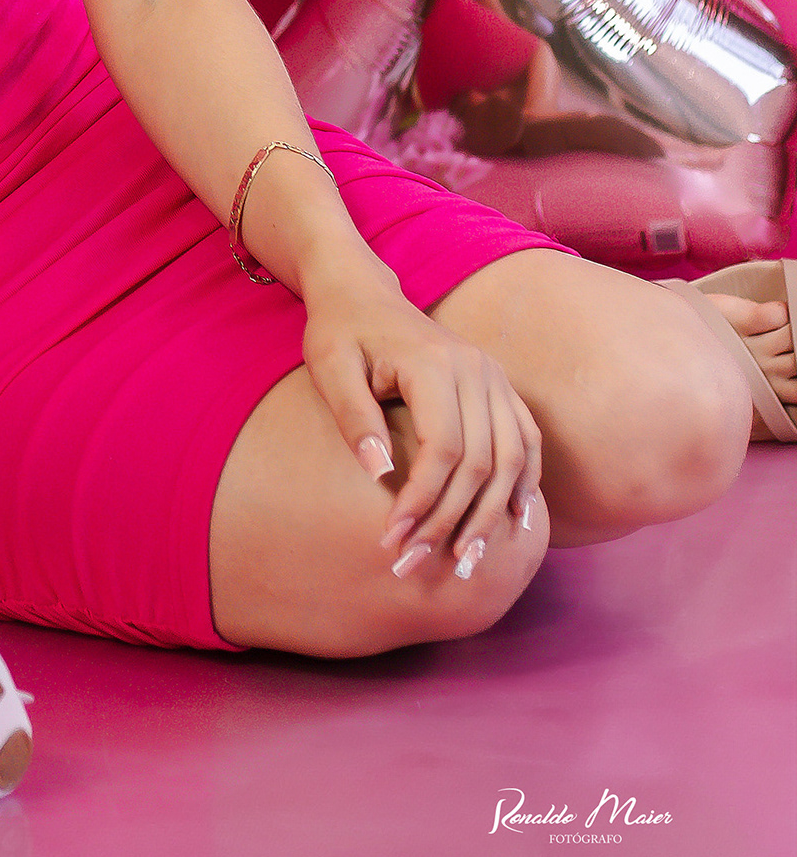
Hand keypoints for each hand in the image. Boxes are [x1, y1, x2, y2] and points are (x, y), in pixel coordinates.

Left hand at [301, 277, 541, 571]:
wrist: (363, 293)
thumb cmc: (340, 331)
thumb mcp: (329, 367)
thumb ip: (354, 418)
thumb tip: (380, 476)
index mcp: (432, 362)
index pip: (443, 449)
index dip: (422, 500)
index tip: (392, 537)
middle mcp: (476, 368)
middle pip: (481, 462)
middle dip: (451, 519)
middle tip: (417, 563)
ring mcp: (494, 376)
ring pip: (513, 458)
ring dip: (493, 515)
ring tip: (467, 562)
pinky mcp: (500, 386)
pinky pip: (527, 440)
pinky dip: (525, 484)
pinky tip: (515, 523)